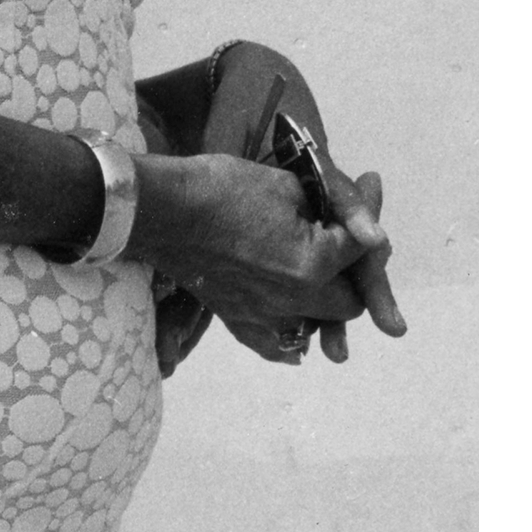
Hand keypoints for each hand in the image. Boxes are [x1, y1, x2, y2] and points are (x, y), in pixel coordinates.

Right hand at [130, 150, 402, 363]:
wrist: (162, 210)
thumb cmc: (223, 188)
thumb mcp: (285, 186)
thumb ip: (329, 208)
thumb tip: (355, 224)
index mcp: (314, 262)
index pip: (360, 248)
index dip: (367, 219)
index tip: (369, 191)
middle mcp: (297, 299)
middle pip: (349, 302)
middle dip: (353, 274)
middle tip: (344, 247)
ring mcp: (266, 316)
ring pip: (318, 326)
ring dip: (325, 307)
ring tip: (324, 284)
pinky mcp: (239, 321)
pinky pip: (276, 346)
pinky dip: (291, 339)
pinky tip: (297, 328)